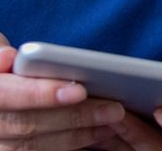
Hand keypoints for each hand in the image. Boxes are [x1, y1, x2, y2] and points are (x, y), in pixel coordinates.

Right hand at [0, 34, 127, 150]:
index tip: (80, 91)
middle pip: (28, 127)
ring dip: (78, 136)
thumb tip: (9, 58)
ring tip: (112, 122)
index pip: (8, 96)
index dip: (43, 95)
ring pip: (34, 147)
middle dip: (74, 118)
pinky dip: (71, 146)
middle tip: (114, 109)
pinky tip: (97, 135)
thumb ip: (2, 55)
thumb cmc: (1, 69)